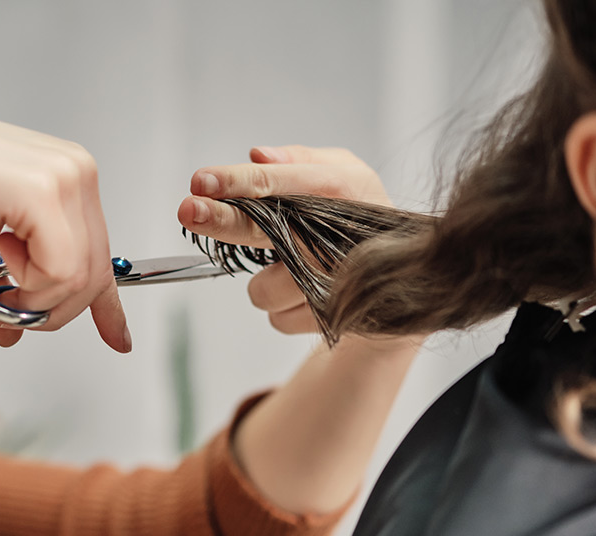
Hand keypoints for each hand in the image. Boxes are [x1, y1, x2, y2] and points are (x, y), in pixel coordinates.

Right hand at [0, 91, 129, 351]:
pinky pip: (60, 271)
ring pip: (80, 278)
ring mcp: (65, 177)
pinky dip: (27, 287)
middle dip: (51, 309)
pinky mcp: (42, 191)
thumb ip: (6, 284)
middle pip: (95, 273)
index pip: (102, 253)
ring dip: (32, 301)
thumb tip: (12, 332)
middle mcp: (76, 171)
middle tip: (7, 309)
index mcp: (69, 178)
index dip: (109, 305)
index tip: (118, 338)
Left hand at [178, 145, 388, 334]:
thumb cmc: (359, 215)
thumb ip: (299, 161)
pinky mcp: (332, 319)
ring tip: (294, 272)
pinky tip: (307, 295)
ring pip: (263, 290)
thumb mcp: (342, 173)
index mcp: (340, 188)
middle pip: (264, 229)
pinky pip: (278, 319)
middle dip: (222, 220)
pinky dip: (283, 309)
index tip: (200, 181)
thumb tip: (257, 155)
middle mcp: (337, 235)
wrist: (406, 282)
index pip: (276, 181)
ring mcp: (336, 282)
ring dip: (266, 283)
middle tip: (189, 210)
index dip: (236, 181)